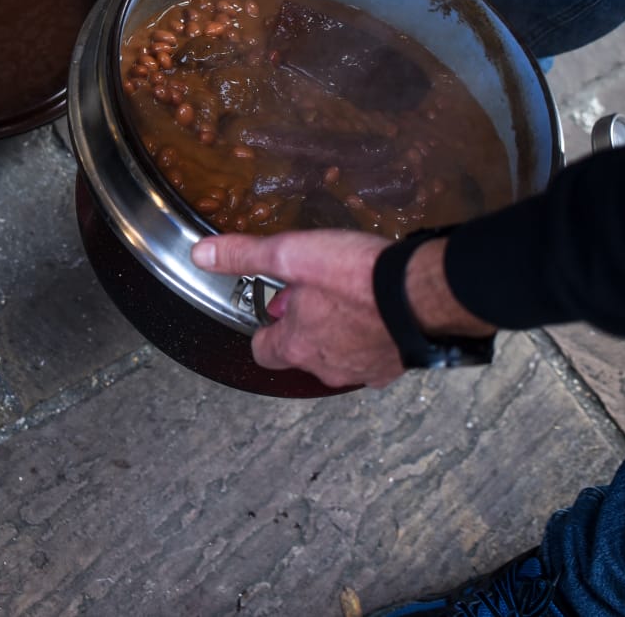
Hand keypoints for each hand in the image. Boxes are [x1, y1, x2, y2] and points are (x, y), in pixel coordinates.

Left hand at [192, 229, 403, 388]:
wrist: (421, 292)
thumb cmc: (357, 277)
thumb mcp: (290, 255)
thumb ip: (245, 255)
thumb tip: (203, 254)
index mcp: (296, 346)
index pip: (263, 352)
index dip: (264, 328)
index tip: (273, 306)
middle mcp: (327, 367)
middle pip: (302, 353)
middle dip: (303, 326)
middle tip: (314, 293)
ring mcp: (363, 370)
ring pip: (338, 355)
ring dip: (337, 332)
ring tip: (347, 297)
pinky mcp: (394, 366)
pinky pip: (373, 355)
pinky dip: (370, 337)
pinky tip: (378, 310)